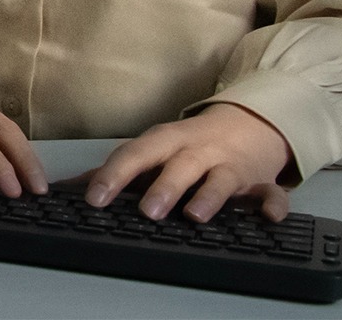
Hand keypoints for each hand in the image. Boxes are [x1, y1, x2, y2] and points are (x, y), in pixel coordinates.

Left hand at [88, 103, 293, 221]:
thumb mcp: (154, 149)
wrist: (249, 123)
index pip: (135, 155)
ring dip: (209, 197)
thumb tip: (68, 186)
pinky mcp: (261, 182)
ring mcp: (231, 166)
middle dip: (163, 188)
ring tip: (196, 216)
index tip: (94, 199)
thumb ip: (117, 169)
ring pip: (220, 180)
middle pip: (179, 167)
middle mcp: (197, 151)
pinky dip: (272, 205)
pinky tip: (270, 218)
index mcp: (165, 142)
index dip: (113, 176)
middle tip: (147, 212)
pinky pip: (270, 194)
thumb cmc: (189, 144)